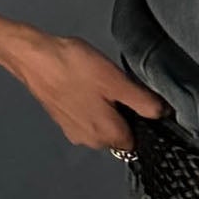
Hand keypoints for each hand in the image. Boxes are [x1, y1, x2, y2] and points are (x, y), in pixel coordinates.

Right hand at [1, 26, 167, 152]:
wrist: (34, 57)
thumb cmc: (75, 68)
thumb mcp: (116, 82)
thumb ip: (143, 102)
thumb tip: (163, 114)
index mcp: (106, 136)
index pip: (137, 141)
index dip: (143, 121)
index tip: (141, 101)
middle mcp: (89, 141)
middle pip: (120, 134)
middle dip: (124, 113)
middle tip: (120, 86)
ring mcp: (73, 131)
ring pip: (102, 125)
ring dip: (107, 108)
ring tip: (101, 82)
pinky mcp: (62, 119)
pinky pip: (86, 117)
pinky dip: (90, 104)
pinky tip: (86, 84)